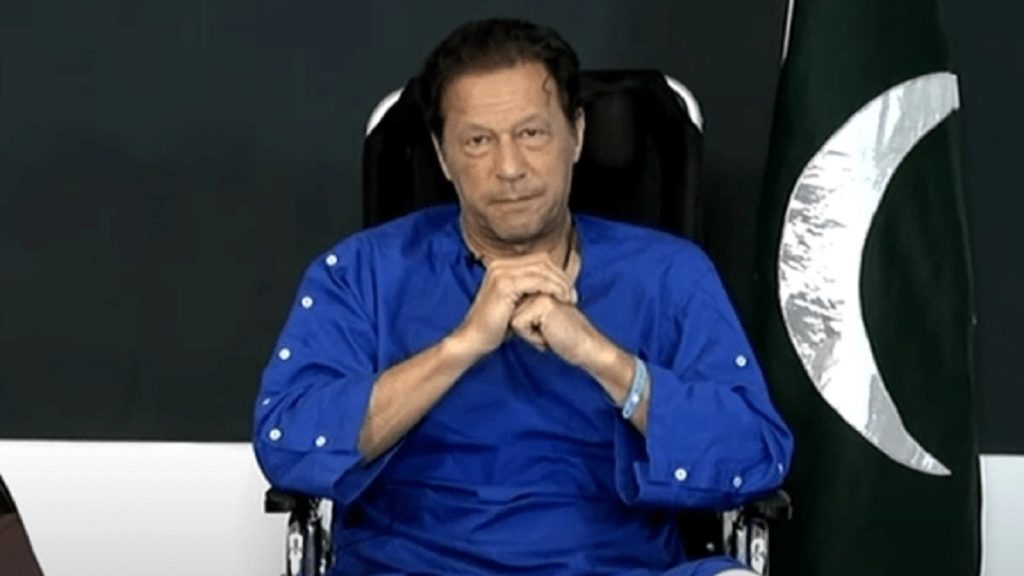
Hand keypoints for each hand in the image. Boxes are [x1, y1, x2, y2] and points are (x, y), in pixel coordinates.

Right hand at [452, 254, 577, 357]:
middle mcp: (500, 264)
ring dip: (560, 283)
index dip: (557, 273)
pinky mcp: (504, 285)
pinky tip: (560, 300)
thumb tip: (552, 285)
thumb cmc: (496, 326)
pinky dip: (552, 289)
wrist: (475, 339)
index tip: (569, 291)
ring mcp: (501, 272)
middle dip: (562, 277)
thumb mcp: (516, 302)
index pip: (539, 260)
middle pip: (542, 261)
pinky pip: (537, 281)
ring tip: (570, 299)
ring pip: (542, 269)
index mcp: (503, 265)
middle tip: (573, 296)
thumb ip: (530, 290)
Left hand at [509, 293, 597, 366]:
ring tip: (549, 333)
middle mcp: (540, 284)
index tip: (544, 329)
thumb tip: (503, 312)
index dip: (523, 325)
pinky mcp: (542, 303)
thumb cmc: (562, 338)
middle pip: (510, 311)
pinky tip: (549, 337)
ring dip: (528, 333)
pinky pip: (518, 324)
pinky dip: (531, 337)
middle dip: (524, 328)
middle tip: (548, 332)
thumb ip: (523, 309)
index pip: (512, 307)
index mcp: (539, 285)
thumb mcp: (537, 320)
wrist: (584, 348)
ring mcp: (542, 291)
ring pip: (512, 317)